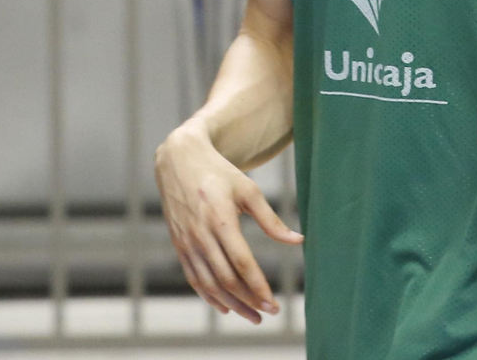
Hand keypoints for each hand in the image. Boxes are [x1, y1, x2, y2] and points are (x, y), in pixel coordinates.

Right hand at [154, 121, 303, 322]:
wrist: (178, 160)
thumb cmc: (219, 173)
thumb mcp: (248, 189)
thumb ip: (271, 219)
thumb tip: (297, 240)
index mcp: (220, 218)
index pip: (241, 262)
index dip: (258, 285)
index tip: (272, 302)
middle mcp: (201, 234)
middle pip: (226, 278)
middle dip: (248, 300)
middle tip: (268, 313)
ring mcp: (187, 242)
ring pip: (209, 283)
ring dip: (231, 304)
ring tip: (251, 315)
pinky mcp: (179, 245)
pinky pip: (194, 278)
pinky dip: (209, 296)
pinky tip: (225, 306)